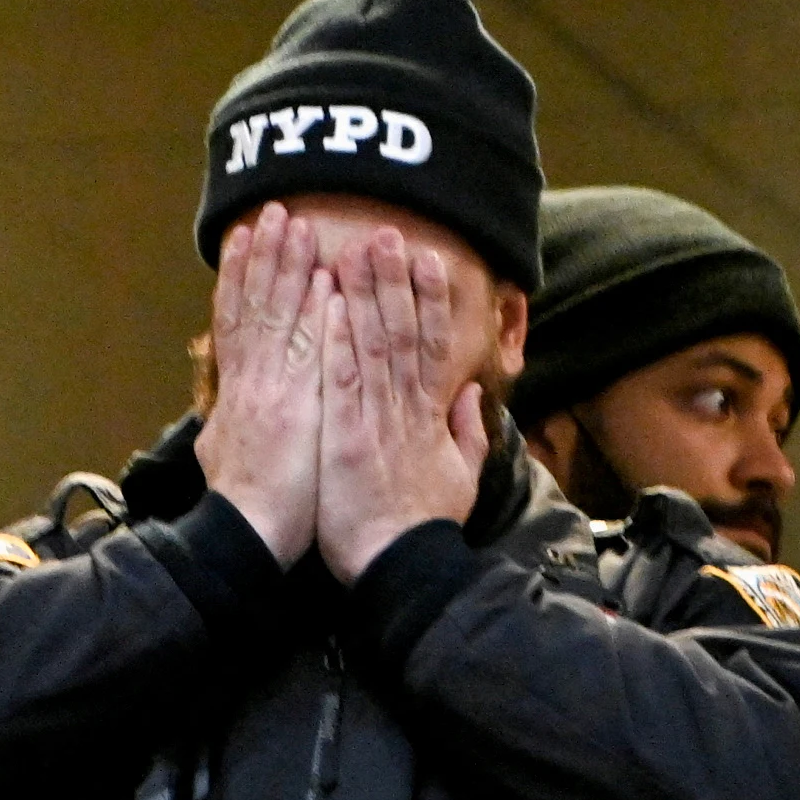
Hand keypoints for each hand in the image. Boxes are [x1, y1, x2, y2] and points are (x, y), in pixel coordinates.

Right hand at [197, 211, 326, 572]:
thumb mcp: (227, 456)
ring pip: (274, 315)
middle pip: (252, 305)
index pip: (236, 322)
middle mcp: (248, 382)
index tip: (245, 240)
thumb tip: (217, 421)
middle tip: (271, 212)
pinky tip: (321, 279)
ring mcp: (267, 389)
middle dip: (262, 257)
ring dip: (284, 267)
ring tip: (291, 223)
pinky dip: (311, 312)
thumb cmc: (248, 508)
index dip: (239, 279)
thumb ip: (228, 428)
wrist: (246, 537)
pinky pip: (303, 348)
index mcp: (236, 392)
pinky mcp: (290, 405)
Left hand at [310, 216, 486, 578]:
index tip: (428, 259)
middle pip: (403, 331)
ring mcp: (376, 420)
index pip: (433, 344)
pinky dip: (336, 341)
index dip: (431, 300)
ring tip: (357, 250)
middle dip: (395, 280)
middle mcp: (405, 408)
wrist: (401, 566)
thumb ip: (467, 433)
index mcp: (430, 415)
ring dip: (364, 295)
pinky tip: (328, 306)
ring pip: (372, 344)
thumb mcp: (460, 477)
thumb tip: (471, 395)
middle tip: (387, 233)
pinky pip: (342, 379)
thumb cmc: (423, 527)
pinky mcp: (347, 437)